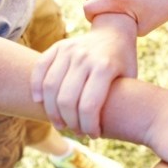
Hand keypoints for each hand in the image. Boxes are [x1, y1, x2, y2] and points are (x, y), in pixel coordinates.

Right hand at [31, 14, 136, 137]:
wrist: (114, 32)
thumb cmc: (124, 63)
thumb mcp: (130, 80)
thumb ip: (119, 100)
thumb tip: (111, 130)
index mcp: (105, 67)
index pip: (89, 106)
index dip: (88, 126)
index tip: (94, 135)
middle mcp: (85, 57)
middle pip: (67, 100)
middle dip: (70, 122)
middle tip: (76, 131)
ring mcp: (69, 50)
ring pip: (50, 87)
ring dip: (52, 111)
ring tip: (61, 123)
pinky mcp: (58, 47)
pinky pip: (40, 69)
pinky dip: (37, 87)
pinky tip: (40, 102)